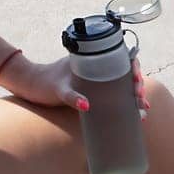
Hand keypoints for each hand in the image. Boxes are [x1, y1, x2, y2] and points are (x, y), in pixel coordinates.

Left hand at [1, 57, 152, 120]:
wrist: (32, 87)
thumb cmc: (45, 83)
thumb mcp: (59, 89)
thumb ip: (71, 96)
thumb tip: (86, 105)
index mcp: (93, 60)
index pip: (121, 58)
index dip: (134, 67)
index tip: (136, 80)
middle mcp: (98, 70)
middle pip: (126, 74)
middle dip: (138, 86)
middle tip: (141, 100)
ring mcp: (96, 82)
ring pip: (122, 86)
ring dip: (134, 97)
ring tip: (142, 111)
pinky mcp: (93, 94)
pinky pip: (114, 97)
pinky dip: (125, 104)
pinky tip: (133, 115)